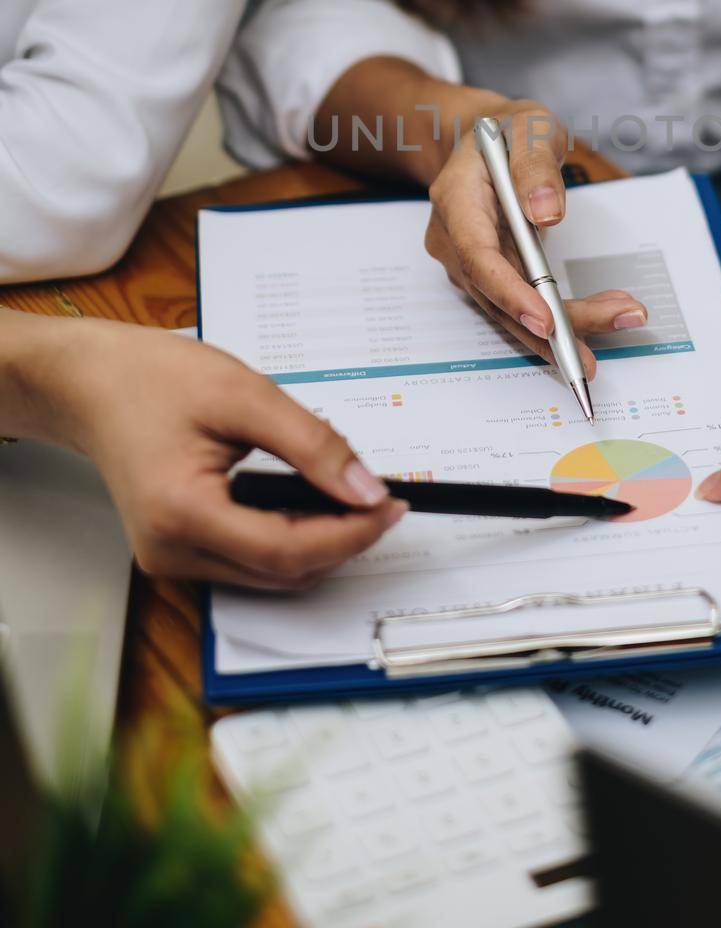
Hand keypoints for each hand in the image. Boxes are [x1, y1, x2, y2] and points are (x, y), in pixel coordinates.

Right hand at [40, 319, 405, 587]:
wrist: (93, 383)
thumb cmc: (155, 379)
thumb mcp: (245, 395)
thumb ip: (312, 443)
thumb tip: (367, 489)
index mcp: (181, 514)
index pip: (287, 550)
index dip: (351, 534)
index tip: (393, 506)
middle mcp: (171, 552)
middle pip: (283, 571)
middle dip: (344, 540)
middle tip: (386, 498)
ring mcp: (171, 559)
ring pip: (271, 575)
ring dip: (321, 543)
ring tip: (355, 496)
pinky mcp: (177, 551)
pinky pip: (250, 562)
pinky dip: (290, 539)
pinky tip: (313, 503)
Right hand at [424, 98, 646, 376]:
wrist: (487, 138)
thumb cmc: (509, 131)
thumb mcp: (529, 127)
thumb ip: (536, 164)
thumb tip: (546, 212)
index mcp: (456, 200)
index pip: (477, 257)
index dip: (510, 293)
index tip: (547, 321)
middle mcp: (452, 239)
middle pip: (498, 294)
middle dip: (555, 319)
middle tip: (615, 318)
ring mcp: (467, 261)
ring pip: (511, 309)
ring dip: (566, 322)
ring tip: (621, 315)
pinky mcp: (488, 274)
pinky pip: (520, 303)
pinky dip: (560, 314)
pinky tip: (600, 313)